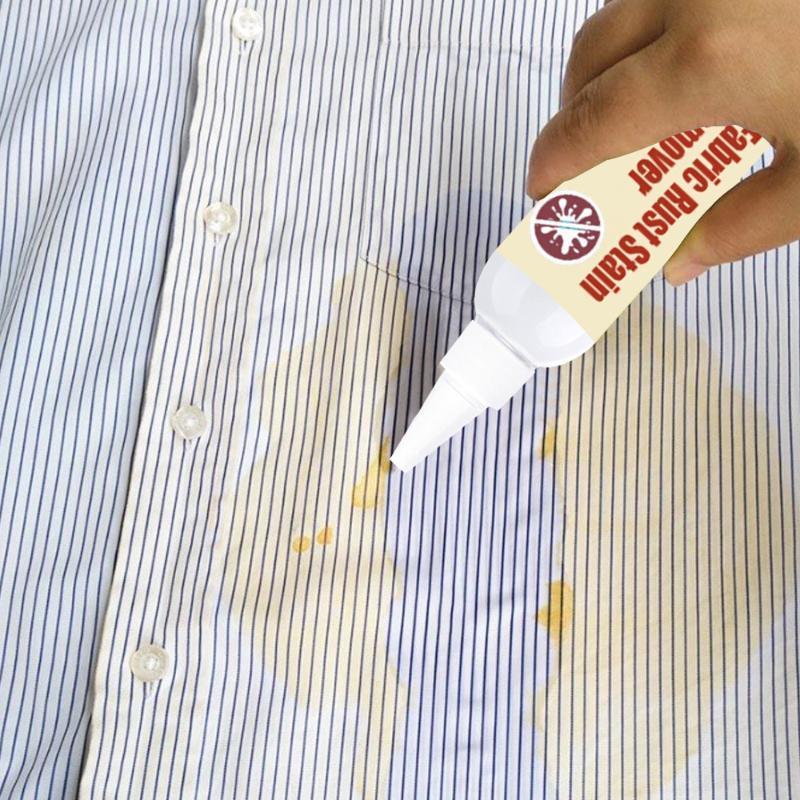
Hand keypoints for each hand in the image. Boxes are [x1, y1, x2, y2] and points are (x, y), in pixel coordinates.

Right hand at [525, 0, 799, 285]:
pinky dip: (652, 30)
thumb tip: (684, 260)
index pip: (593, 120)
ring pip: (620, 14)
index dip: (554, 160)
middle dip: (573, 116)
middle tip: (590, 164)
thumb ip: (747, 225)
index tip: (543, 189)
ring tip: (638, 113)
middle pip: (590, 59)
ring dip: (609, 68)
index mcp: (708, 62)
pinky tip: (689, 61)